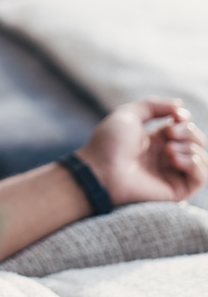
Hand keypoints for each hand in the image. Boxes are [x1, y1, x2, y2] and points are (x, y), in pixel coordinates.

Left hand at [78, 98, 207, 206]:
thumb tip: (180, 106)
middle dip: (189, 132)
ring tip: (169, 149)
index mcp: (155, 140)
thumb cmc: (109, 143)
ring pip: (201, 157)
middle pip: (196, 140)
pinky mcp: (176, 190)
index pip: (184, 127)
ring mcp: (171, 174)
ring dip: (191, 147)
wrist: (100, 170)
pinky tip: (175, 159)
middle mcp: (166, 157)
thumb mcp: (129, 114)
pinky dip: (194, 164)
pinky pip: (201, 177)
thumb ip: (153, 105)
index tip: (176, 115)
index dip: (184, 119)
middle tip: (170, 133)